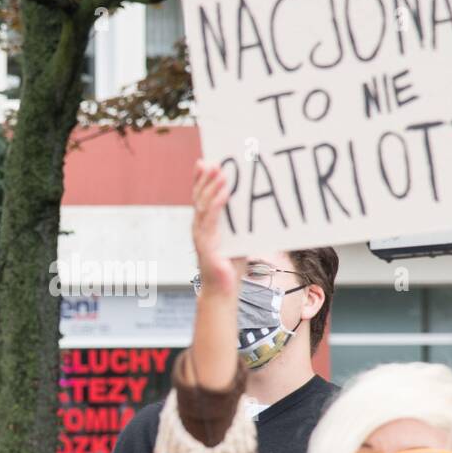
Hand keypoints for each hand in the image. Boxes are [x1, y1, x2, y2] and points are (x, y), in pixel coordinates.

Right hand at [192, 160, 244, 297]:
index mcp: (204, 225)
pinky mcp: (205, 245)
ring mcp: (200, 235)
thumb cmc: (230, 267)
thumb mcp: (237, 239)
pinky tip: (224, 192)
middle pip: (198, 197)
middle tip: (211, 160)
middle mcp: (199, 227)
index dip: (200, 179)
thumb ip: (240, 225)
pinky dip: (217, 204)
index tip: (205, 161)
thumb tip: (254, 209)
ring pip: (203, 205)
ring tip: (220, 171)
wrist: (223, 291)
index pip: (199, 198)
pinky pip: (210, 219)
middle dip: (204, 178)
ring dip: (211, 186)